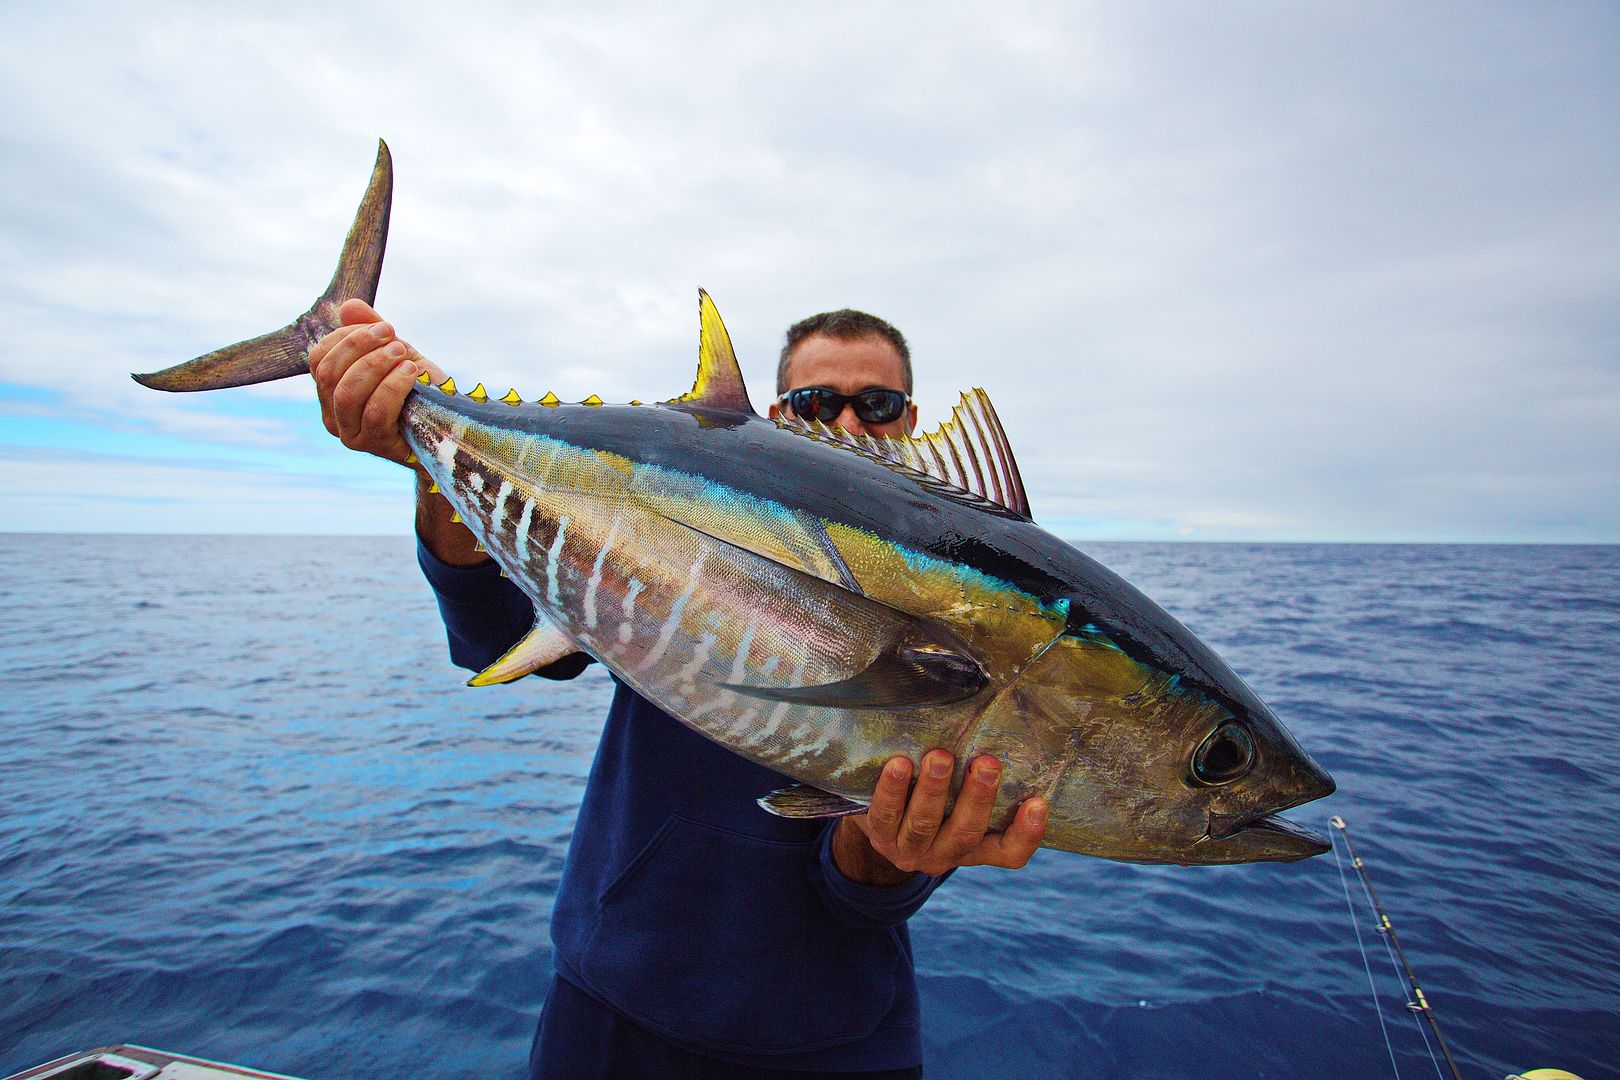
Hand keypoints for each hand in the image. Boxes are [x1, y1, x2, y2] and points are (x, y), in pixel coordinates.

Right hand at [308, 298, 444, 464]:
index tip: (382, 327)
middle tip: (393, 337)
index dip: (346, 337)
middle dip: (360, 346)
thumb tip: (349, 305)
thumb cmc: (417, 388)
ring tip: (403, 353)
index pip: (319, 358)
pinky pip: (375, 412)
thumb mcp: (395, 353)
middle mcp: (333, 415)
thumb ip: (372, 329)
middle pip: (329, 374)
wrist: (448, 425)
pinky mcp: (376, 445)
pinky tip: (411, 372)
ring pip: (348, 393)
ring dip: (375, 365)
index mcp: (330, 392)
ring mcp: (351, 434)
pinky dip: (393, 386)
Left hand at [831, 750, 1047, 885]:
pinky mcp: (879, 836)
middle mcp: (945, 854)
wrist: (882, 821)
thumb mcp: (960, 799)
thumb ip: (979, 779)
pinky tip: (898, 764)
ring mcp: (911, 849)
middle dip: (977, 797)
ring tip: (940, 756)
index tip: (1039, 802)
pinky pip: (886, 813)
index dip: (1027, 834)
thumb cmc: (935, 800)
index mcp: (975, 848)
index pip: (1009, 852)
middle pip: (965, 833)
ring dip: (934, 789)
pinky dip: (892, 788)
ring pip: (924, 823)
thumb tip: (1005, 727)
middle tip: (986, 763)